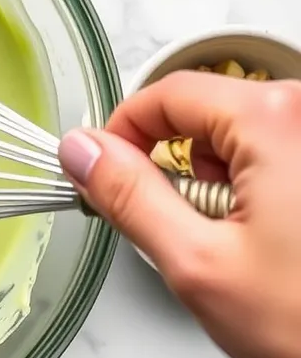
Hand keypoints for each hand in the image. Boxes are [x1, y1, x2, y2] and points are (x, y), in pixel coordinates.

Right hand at [59, 72, 300, 357]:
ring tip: (237, 249)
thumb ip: (129, 197)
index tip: (102, 178)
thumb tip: (82, 150)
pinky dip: (254, 194)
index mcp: (274, 120)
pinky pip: (274, 156)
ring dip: (219, 188)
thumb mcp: (198, 263)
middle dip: (176, 172)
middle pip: (203, 115)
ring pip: (239, 140)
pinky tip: (270, 245)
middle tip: (183, 235)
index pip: (165, 94)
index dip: (120, 136)